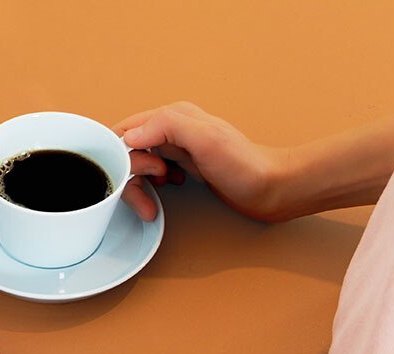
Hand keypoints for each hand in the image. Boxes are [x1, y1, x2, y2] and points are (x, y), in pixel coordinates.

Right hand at [113, 101, 290, 221]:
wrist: (271, 188)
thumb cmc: (245, 166)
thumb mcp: (207, 140)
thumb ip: (167, 127)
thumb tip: (129, 136)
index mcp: (172, 117)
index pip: (125, 129)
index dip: (122, 153)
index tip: (140, 171)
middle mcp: (170, 130)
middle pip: (127, 150)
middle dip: (132, 172)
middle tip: (157, 181)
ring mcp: (175, 148)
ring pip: (135, 165)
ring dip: (139, 185)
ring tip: (155, 197)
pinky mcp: (180, 165)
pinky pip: (149, 175)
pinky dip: (150, 187)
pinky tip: (168, 188)